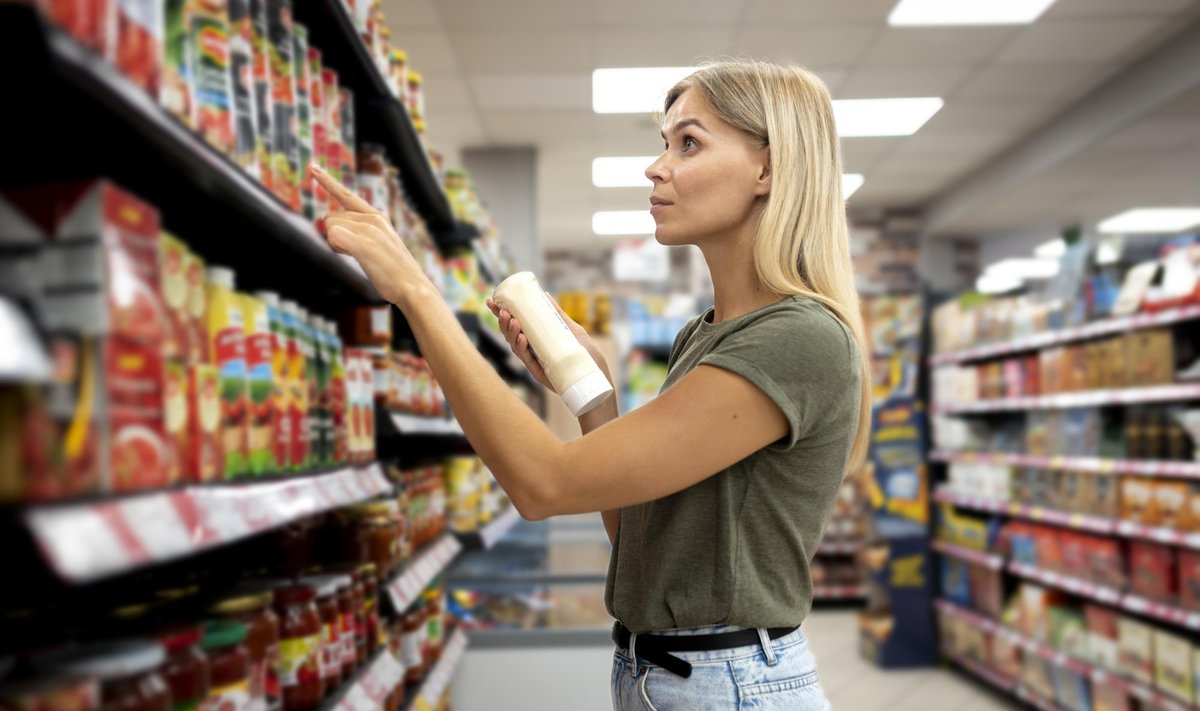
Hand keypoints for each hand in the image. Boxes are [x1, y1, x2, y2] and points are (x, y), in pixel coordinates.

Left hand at [309, 163, 428, 307]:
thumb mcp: (378, 245)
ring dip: (336, 245)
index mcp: (378, 216)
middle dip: (334, 235)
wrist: (413, 287)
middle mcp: (373, 218)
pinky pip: (333, 236)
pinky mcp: (364, 243)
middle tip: (356, 252)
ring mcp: (369, 229)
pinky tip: (353, 255)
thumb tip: (331, 229)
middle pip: (331, 217)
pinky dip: (337, 246)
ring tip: (361, 257)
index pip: (347, 195)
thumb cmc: (394, 272)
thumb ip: (358, 233)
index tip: (312, 167)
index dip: (328, 182)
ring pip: (330, 226)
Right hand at [485, 293, 609, 390]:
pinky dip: (522, 347)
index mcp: (538, 337)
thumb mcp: (574, 330)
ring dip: (511, 332)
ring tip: (512, 320)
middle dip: (503, 321)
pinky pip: (526, 358)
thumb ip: (559, 315)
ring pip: (515, 345)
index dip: (502, 312)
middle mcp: (533, 349)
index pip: (516, 323)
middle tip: (500, 310)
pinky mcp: (539, 372)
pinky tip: (521, 337)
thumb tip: (545, 295)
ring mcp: (535, 360)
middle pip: (511, 333)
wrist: (596, 381)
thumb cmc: (587, 357)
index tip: (492, 300)